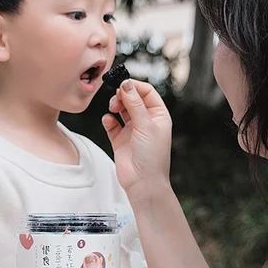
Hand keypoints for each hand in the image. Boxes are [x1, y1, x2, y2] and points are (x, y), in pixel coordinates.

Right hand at [102, 79, 172, 199]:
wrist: (143, 182)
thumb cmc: (152, 157)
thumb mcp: (146, 125)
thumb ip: (134, 103)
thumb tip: (126, 84)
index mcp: (158, 116)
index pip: (147, 92)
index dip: (135, 86)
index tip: (122, 84)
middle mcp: (146, 121)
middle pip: (132, 99)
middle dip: (123, 95)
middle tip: (116, 99)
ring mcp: (132, 130)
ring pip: (121, 109)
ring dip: (115, 105)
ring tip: (112, 109)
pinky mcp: (120, 140)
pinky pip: (112, 124)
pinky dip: (108, 120)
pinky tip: (108, 121)